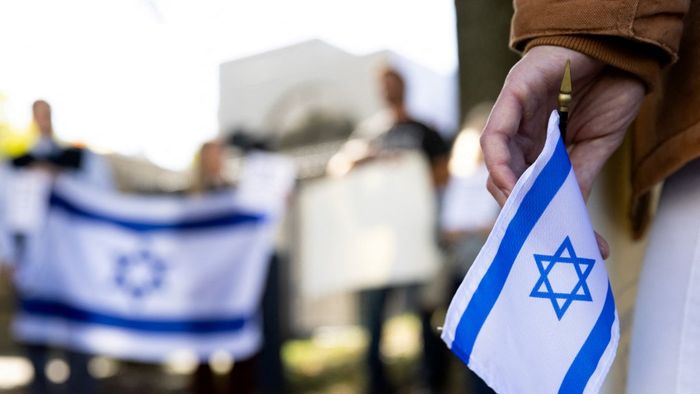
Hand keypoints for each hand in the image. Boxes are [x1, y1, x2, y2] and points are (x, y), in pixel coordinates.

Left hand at [481, 45, 645, 257]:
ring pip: (496, 159)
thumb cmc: (610, 91)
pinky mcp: (513, 93)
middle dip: (519, 207)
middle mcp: (520, 132)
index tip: (547, 236)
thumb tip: (564, 216)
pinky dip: (499, 161)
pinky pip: (495, 133)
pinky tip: (512, 183)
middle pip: (504, 176)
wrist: (625, 50)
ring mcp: (513, 113)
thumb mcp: (595, 145)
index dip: (530, 211)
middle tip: (537, 231)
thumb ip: (575, 177)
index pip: (522, 184)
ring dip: (507, 189)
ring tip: (526, 213)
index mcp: (538, 145)